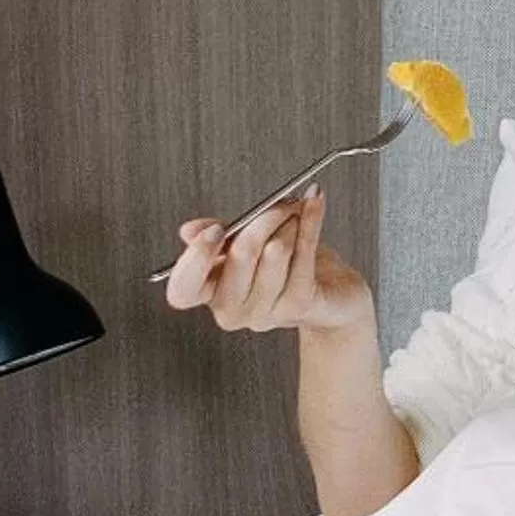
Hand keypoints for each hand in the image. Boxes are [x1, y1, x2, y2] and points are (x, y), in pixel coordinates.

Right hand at [161, 187, 371, 336]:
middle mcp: (233, 309)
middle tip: (278, 206)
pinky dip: (311, 219)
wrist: (331, 290)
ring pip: (276, 250)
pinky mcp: (299, 303)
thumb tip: (189, 231)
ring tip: (297, 219)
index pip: (183, 290)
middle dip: (263, 219)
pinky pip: (304, 251)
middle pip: (240, 255)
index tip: (216, 229)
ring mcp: (266, 312)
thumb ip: (220, 235)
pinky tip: (315, 203)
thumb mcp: (246, 242)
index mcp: (211, 293)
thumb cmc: (287, 264)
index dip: (195, 260)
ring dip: (291, 222)